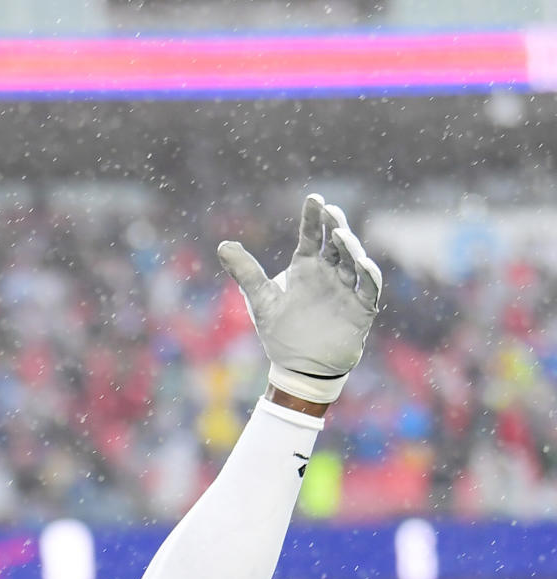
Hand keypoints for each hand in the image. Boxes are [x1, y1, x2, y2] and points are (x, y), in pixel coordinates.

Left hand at [217, 194, 382, 404]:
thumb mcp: (260, 299)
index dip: (314, 217)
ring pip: (354, 262)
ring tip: (341, 236)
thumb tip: (222, 245)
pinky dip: (369, 276)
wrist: (299, 367)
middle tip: (331, 211)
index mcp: (306, 268)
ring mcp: (346, 290)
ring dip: (350, 248)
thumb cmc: (280, 332)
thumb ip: (245, 271)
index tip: (315, 198)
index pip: (312, 236)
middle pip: (336, 244)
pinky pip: (369, 290)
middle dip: (335, 226)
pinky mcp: (360, 310)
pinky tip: (364, 264)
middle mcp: (328, 274)